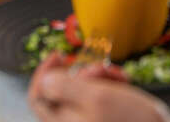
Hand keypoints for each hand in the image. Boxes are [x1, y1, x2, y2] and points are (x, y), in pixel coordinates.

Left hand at [28, 53, 169, 121]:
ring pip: (82, 90)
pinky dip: (109, 85)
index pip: (38, 96)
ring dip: (99, 76)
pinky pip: (98, 95)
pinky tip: (122, 82)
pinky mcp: (103, 119)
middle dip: (81, 72)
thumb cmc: (130, 120)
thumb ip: (66, 87)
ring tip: (116, 75)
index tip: (59, 54)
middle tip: (98, 69)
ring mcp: (88, 121)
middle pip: (62, 90)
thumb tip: (44, 80)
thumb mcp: (97, 96)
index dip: (44, 72)